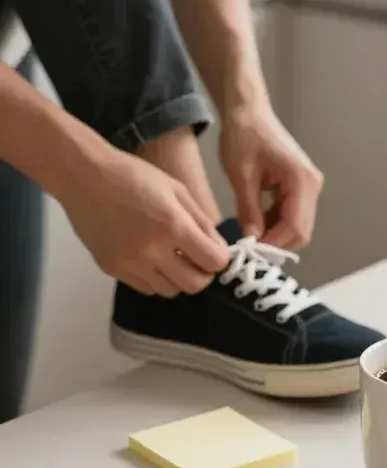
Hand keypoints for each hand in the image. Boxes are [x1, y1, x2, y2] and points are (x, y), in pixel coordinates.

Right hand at [59, 149, 228, 295]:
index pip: (213, 262)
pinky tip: (150, 259)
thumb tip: (219, 247)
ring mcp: (131, 264)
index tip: (214, 251)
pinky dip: (155, 279)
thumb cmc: (134, 176)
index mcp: (174, 227)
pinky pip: (146, 288)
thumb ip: (202, 221)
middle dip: (202, 274)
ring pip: (170, 291)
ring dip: (177, 278)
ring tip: (171, 258)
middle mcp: (153, 251)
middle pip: (194, 285)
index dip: (219, 258)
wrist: (84, 177)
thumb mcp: (177, 190)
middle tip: (196, 259)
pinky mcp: (113, 270)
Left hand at [219, 107, 323, 249]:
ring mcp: (308, 187)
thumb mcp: (242, 176)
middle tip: (247, 247)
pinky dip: (275, 224)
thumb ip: (249, 210)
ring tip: (248, 234)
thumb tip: (252, 240)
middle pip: (301, 232)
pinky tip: (255, 220)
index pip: (295, 228)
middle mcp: (312, 186)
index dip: (274, 244)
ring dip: (275, 235)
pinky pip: (292, 216)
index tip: (249, 251)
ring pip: (297, 227)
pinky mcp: (300, 188)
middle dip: (276, 243)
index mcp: (301, 181)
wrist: (248, 111)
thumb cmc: (244, 136)